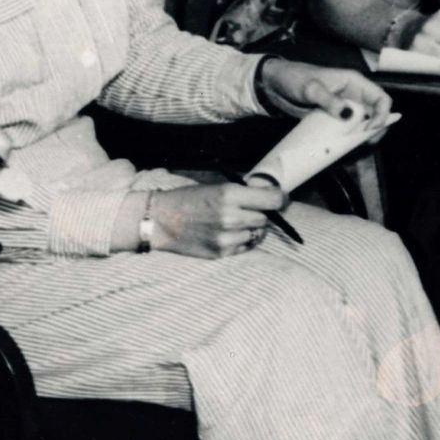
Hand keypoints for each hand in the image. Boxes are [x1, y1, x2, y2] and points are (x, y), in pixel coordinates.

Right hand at [146, 180, 287, 258]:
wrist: (158, 220)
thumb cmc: (188, 199)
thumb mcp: (216, 187)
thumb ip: (244, 192)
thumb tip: (272, 196)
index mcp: (230, 194)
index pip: (273, 200)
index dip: (281, 199)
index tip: (281, 199)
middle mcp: (230, 216)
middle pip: (265, 218)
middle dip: (260, 213)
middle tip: (246, 210)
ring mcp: (226, 237)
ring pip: (256, 234)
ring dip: (250, 229)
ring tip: (231, 223)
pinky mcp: (220, 252)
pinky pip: (245, 247)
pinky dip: (240, 241)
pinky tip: (225, 234)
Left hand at [257, 58, 394, 143]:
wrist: (274, 85)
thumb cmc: (293, 78)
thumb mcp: (310, 88)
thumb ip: (328, 100)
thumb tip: (348, 115)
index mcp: (354, 83)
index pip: (380, 98)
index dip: (382, 114)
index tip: (370, 129)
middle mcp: (353, 96)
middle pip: (376, 115)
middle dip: (375, 130)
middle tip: (365, 144)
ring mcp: (344, 109)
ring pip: (363, 125)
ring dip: (362, 139)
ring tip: (354, 150)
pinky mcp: (333, 120)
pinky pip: (347, 132)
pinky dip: (348, 142)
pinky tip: (343, 150)